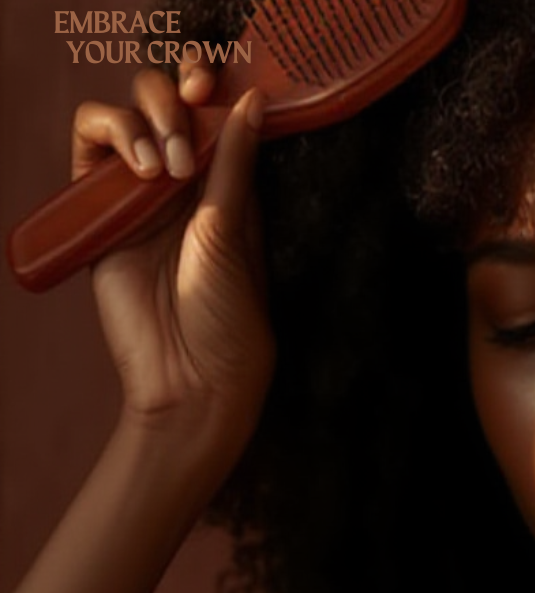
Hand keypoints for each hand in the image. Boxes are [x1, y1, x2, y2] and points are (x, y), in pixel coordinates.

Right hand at [75, 59, 273, 458]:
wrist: (189, 374)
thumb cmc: (228, 312)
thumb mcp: (234, 228)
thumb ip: (234, 162)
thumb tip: (251, 100)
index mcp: (228, 181)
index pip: (212, 110)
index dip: (208, 83)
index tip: (211, 82)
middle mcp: (184, 181)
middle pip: (164, 102)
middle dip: (174, 92)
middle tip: (191, 110)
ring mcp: (139, 194)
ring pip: (123, 116)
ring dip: (145, 117)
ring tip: (169, 167)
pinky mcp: (99, 212)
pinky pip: (88, 152)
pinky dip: (110, 137)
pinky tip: (142, 168)